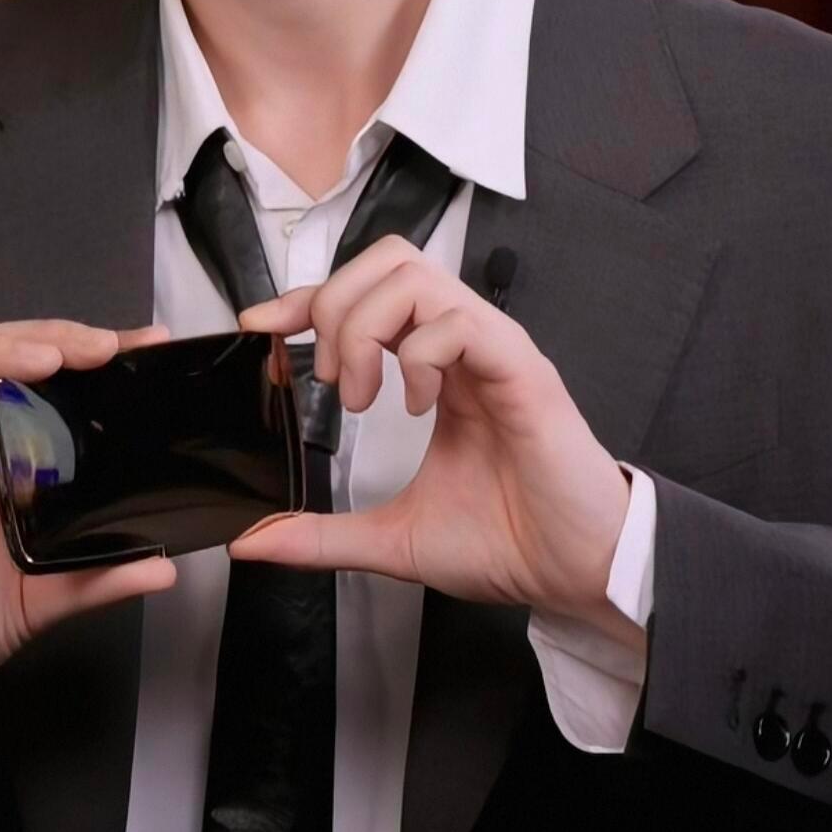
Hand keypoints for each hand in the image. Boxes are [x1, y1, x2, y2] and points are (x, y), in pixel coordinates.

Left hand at [235, 241, 638, 642]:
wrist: (577, 572)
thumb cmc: (508, 542)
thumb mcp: (392, 541)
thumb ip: (321, 535)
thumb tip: (254, 540)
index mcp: (434, 368)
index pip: (362, 295)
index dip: (304, 299)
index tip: (259, 327)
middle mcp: (462, 345)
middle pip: (386, 260)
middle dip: (336, 307)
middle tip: (332, 380)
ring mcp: (492, 350)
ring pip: (415, 275)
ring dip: (368, 327)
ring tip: (364, 395)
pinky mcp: (521, 369)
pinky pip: (459, 321)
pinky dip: (420, 356)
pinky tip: (420, 407)